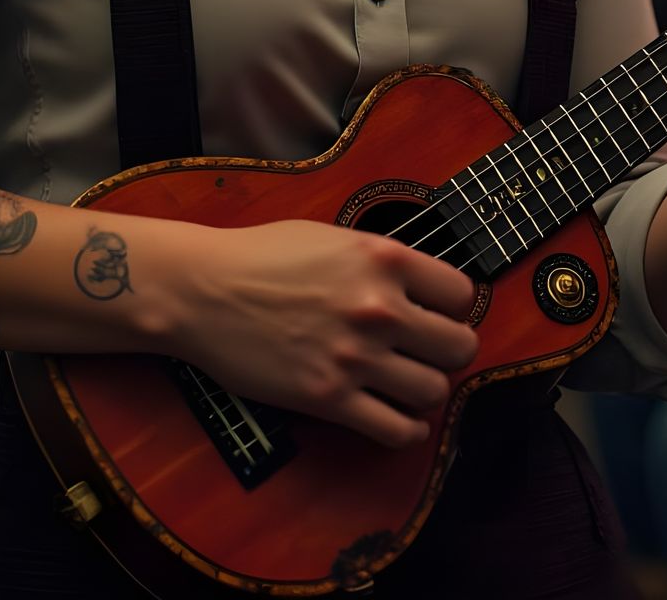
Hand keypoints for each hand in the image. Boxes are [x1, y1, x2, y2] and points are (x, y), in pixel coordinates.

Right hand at [169, 219, 480, 449]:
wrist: (204, 290)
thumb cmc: (262, 256)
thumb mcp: (333, 236)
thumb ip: (381, 261)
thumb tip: (420, 288)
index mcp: (383, 258)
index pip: (462, 294)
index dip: (454, 306)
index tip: (439, 314)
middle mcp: (378, 307)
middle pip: (459, 347)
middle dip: (450, 352)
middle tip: (430, 353)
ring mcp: (355, 356)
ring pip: (434, 391)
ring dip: (426, 390)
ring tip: (409, 383)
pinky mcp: (329, 398)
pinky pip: (397, 430)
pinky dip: (407, 429)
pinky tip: (398, 417)